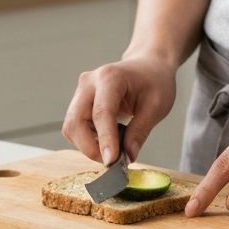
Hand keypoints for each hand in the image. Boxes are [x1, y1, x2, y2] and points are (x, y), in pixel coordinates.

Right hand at [62, 53, 176, 165]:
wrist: (148, 66)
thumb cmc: (155, 81)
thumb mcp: (157, 106)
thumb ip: (140, 131)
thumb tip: (128, 156)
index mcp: (110, 78)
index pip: (101, 113)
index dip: (105, 140)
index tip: (112, 162)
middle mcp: (89, 83)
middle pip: (76, 122)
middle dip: (91, 147)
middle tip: (115, 160)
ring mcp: (81, 92)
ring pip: (72, 128)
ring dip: (89, 145)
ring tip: (115, 147)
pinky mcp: (79, 102)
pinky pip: (76, 128)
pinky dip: (89, 140)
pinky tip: (109, 138)